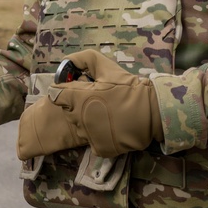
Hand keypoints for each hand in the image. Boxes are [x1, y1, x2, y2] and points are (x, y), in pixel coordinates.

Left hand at [18, 50, 161, 159]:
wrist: (152, 112)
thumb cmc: (127, 88)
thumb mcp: (106, 66)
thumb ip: (83, 59)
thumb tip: (67, 61)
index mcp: (77, 98)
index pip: (56, 95)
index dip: (65, 92)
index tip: (76, 90)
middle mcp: (78, 118)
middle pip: (68, 111)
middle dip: (77, 106)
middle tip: (97, 101)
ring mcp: (88, 135)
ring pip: (79, 127)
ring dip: (87, 121)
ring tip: (106, 114)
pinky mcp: (98, 148)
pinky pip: (91, 141)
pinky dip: (98, 135)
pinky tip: (110, 127)